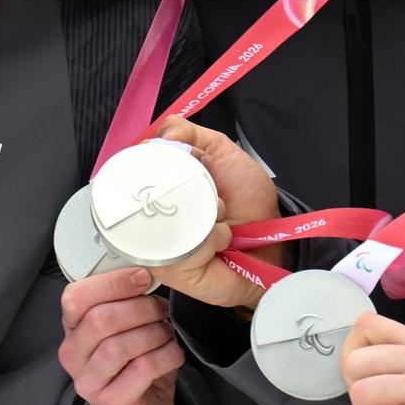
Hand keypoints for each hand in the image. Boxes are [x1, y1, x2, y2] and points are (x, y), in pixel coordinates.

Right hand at [59, 268, 183, 404]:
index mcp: (73, 331)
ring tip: (167, 334)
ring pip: (120, 345)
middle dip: (140, 308)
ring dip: (154, 333)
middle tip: (161, 310)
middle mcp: (73, 356)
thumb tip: (150, 273)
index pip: (76, 297)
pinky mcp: (112, 402)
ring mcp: (89, 382)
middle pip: (100, 319)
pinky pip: (142, 369)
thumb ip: (127, 305)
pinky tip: (173, 355)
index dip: (112, 283)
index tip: (143, 277)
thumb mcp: (127, 333)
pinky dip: (166, 356)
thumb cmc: (134, 372)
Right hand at [143, 117, 281, 310]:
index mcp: (159, 189)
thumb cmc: (247, 200)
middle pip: (141, 198)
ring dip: (201, 215)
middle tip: (213, 194)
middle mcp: (153, 218)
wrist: (272, 238)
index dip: (145, 162)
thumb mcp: (221, 152)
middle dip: (184, 189)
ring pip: (162, 224)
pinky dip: (208, 240)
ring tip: (219, 218)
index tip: (169, 155)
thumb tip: (163, 133)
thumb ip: (191, 133)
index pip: (131, 173)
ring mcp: (158, 246)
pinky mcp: (172, 272)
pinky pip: (180, 252)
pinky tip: (220, 241)